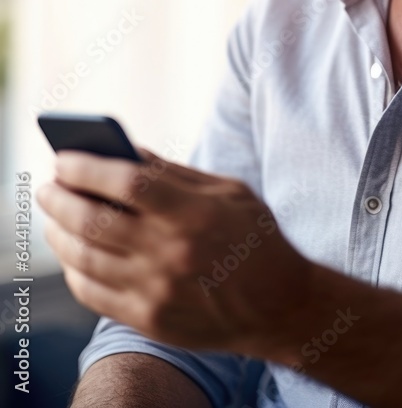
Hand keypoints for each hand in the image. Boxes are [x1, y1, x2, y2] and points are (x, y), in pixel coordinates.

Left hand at [36, 149, 312, 360]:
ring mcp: (157, 290)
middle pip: (94, 219)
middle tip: (48, 186)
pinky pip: (93, 293)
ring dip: (59, 233)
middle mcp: (171, 252)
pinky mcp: (150, 319)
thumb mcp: (227, 191)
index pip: (125, 181)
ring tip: (54, 217)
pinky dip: (74, 269)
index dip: (87, 167)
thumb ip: (175, 172)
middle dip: (60, 198)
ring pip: (85, 257)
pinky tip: (72, 253)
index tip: (64, 157)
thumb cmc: (254, 237)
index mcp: (193, 211)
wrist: (281, 305)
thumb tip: (124, 152)